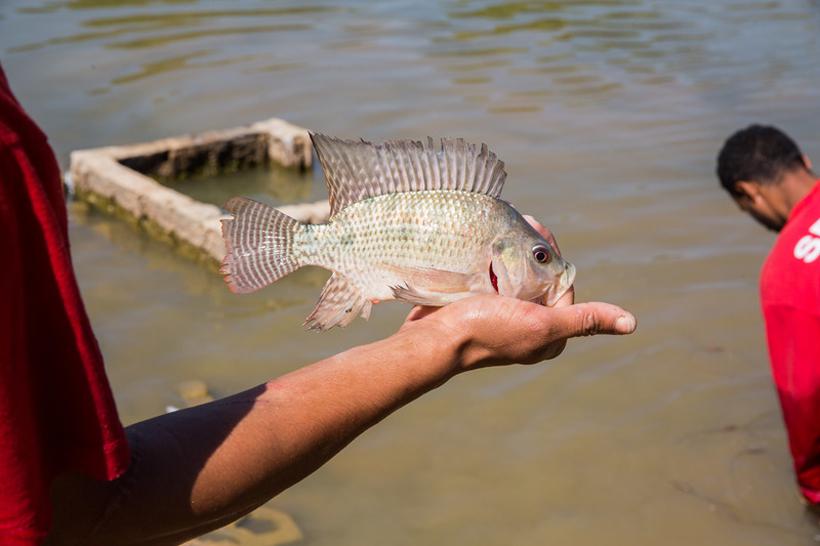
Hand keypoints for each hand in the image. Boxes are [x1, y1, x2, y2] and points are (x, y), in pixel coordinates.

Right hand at [401, 215, 634, 371]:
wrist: (433, 341)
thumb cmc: (487, 332)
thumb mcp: (541, 325)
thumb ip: (584, 320)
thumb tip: (632, 323)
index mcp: (550, 335)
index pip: (564, 286)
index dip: (553, 258)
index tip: (537, 232)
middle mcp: (529, 326)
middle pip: (539, 279)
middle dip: (532, 252)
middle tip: (518, 225)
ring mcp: (502, 316)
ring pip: (516, 276)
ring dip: (512, 252)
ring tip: (501, 228)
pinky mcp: (479, 307)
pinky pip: (492, 279)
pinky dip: (491, 260)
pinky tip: (485, 244)